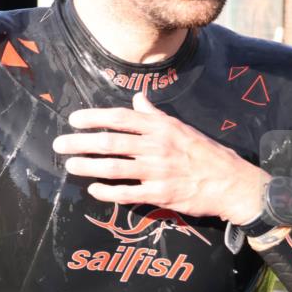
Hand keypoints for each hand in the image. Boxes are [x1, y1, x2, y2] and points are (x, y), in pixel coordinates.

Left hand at [52, 93, 270, 224]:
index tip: (73, 120)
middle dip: (80, 143)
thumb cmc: (204, 153)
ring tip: (70, 166)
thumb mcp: (181, 128)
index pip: (121, 118)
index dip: (94, 118)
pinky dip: (107, 192)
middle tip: (59, 145)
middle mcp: (157, 147)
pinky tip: (93, 189)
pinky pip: (127, 193)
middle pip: (110, 142)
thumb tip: (138, 97)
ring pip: (114, 167)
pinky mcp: (161, 194)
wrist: (232, 183)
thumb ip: (155, 115)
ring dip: (88, 166)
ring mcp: (158, 171)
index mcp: (161, 128)